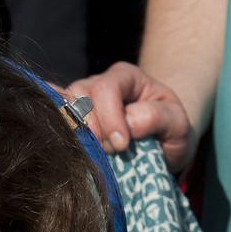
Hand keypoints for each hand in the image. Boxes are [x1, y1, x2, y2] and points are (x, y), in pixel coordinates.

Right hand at [66, 63, 195, 174]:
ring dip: (75, 135)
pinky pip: (53, 118)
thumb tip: (128, 122)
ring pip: (63, 108)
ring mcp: (80, 102)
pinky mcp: (69, 121)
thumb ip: (157, 117)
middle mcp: (98, 84)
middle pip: (80, 95)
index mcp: (125, 77)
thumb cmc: (169, 131)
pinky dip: (54, 129)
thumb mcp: (177, 124)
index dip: (110, 118)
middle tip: (109, 153)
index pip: (108, 89)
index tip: (122, 146)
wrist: (159, 144)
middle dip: (92, 129)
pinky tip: (58, 143)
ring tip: (94, 154)